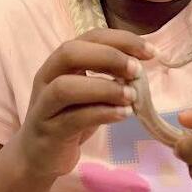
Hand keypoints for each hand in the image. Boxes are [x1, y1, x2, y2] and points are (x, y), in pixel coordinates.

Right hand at [14, 28, 152, 178]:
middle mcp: (48, 75)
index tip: (150, 51)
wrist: (40, 154)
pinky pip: (73, 118)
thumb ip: (110, 74)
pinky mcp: (48, 131)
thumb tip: (141, 62)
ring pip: (65, 87)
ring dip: (104, 88)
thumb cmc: (70, 114)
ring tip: (131, 96)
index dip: (122, 40)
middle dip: (108, 56)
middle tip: (136, 69)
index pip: (91, 37)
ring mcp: (44, 104)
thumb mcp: (91, 89)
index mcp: (62, 59)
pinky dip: (101, 113)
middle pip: (70, 52)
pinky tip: (123, 114)